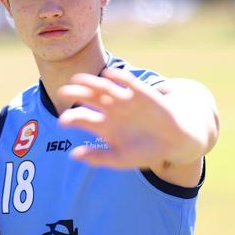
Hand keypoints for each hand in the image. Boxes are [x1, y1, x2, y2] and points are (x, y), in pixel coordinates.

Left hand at [57, 68, 186, 168]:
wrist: (173, 143)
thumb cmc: (145, 152)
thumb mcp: (121, 159)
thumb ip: (98, 157)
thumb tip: (73, 155)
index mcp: (103, 126)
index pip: (81, 117)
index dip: (70, 118)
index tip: (62, 122)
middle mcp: (111, 110)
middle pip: (88, 97)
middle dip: (75, 93)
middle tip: (63, 93)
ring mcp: (125, 100)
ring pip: (104, 87)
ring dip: (91, 82)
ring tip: (79, 79)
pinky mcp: (141, 93)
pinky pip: (128, 82)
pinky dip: (119, 77)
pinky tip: (109, 75)